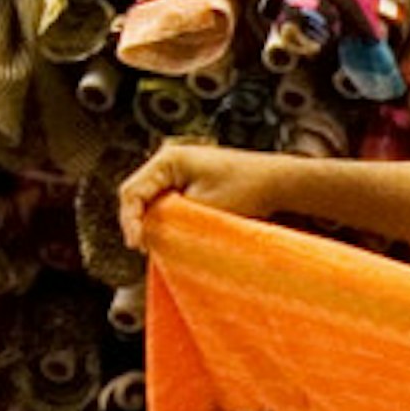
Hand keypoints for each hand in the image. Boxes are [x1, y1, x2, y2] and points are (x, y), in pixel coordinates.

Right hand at [118, 143, 295, 253]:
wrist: (279, 182)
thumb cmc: (246, 190)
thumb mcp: (202, 210)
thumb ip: (170, 221)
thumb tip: (148, 237)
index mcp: (168, 160)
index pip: (132, 192)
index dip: (130, 221)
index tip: (138, 246)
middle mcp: (169, 161)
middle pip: (138, 196)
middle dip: (139, 223)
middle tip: (145, 250)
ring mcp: (180, 171)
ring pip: (152, 201)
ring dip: (152, 223)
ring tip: (156, 247)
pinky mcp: (191, 183)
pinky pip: (168, 203)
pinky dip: (167, 220)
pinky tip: (173, 238)